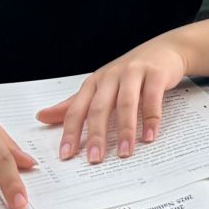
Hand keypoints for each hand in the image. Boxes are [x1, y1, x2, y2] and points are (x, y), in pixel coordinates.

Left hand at [35, 37, 188, 163]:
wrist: (166, 48)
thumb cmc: (130, 72)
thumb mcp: (101, 86)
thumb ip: (74, 103)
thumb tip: (41, 116)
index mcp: (95, 82)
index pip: (77, 109)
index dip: (70, 132)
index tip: (66, 155)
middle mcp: (111, 76)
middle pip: (99, 107)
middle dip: (96, 135)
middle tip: (95, 159)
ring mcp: (134, 73)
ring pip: (125, 104)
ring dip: (125, 130)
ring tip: (124, 153)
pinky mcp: (156, 73)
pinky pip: (152, 98)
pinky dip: (151, 119)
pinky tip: (149, 136)